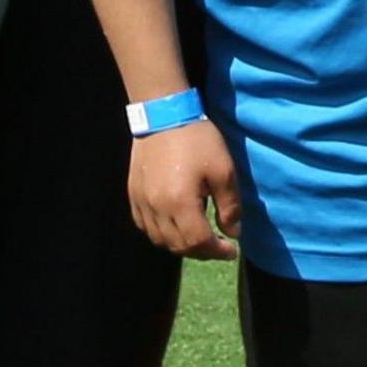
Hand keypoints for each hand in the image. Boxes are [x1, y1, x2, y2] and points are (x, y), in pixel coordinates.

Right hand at [128, 121, 241, 259]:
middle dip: (201, 251)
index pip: (198, 243)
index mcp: (180, 203)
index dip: (217, 252)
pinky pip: (144, 226)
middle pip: (178, 246)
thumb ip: (230, 206)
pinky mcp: (133, 194)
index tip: (231, 249)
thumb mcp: (224, 171)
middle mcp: (157, 208)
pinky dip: (160, 233)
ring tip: (197, 237)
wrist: (164, 114)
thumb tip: (233, 233)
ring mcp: (141, 202)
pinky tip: (173, 225)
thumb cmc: (198, 140)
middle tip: (217, 245)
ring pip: (159, 240)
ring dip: (180, 245)